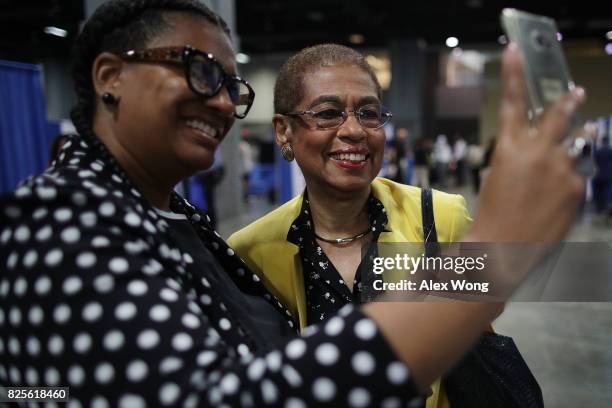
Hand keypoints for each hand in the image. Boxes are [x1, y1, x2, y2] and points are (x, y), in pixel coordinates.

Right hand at [470, 44, 585, 242]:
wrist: (504, 249)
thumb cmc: (492, 217)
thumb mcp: (498, 179)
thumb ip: (521, 160)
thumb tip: (543, 155)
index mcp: (510, 149)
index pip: (510, 104)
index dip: (512, 74)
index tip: (515, 52)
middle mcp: (538, 153)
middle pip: (558, 116)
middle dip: (566, 102)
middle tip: (575, 92)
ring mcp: (561, 169)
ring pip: (572, 149)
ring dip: (569, 151)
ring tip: (565, 160)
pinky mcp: (576, 187)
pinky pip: (575, 177)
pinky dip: (567, 184)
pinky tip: (554, 201)